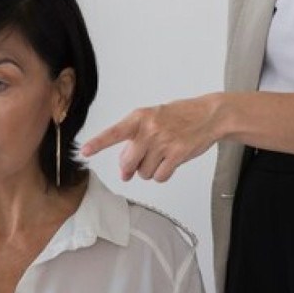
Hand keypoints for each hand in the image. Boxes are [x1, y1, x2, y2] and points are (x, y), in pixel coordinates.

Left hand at [80, 96, 221, 181]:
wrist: (208, 115)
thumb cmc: (179, 116)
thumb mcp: (152, 118)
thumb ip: (135, 139)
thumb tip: (124, 169)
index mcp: (139, 118)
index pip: (114, 132)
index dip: (98, 143)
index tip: (84, 151)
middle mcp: (149, 130)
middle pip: (127, 162)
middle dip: (130, 167)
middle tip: (138, 162)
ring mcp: (164, 143)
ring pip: (144, 173)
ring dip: (150, 170)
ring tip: (160, 155)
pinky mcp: (177, 155)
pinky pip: (160, 177)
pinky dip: (162, 174)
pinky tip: (169, 162)